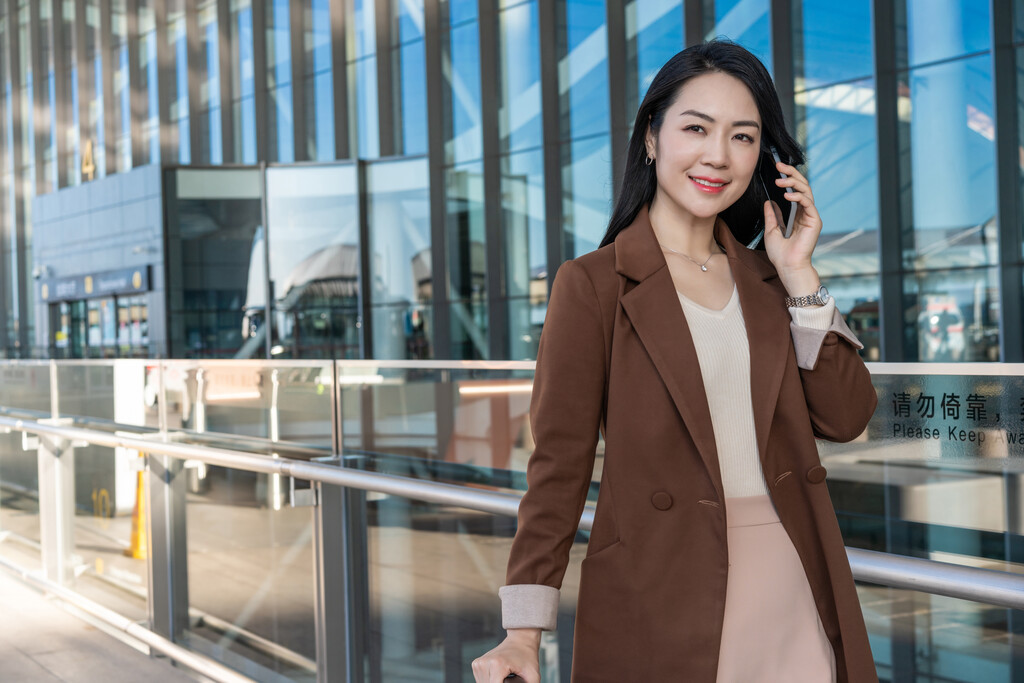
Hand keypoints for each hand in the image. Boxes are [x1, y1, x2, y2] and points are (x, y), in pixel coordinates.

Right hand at [472, 629, 541, 682]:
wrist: (520, 640)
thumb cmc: (528, 659)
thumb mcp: (533, 677)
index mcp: (497, 664)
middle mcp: (484, 663)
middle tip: (512, 679)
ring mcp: (478, 663)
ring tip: (508, 678)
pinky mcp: (476, 664)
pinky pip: (483, 682)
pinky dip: (493, 682)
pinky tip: (502, 676)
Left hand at [762, 160, 821, 289]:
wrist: (787, 266)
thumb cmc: (780, 253)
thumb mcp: (771, 230)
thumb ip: (772, 215)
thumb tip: (768, 201)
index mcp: (797, 214)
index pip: (795, 190)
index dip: (788, 178)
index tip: (777, 168)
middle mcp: (806, 213)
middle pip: (802, 186)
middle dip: (792, 174)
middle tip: (780, 165)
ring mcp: (811, 216)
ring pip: (806, 191)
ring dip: (793, 183)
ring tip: (780, 180)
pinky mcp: (815, 221)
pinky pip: (808, 203)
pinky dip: (798, 197)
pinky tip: (788, 195)